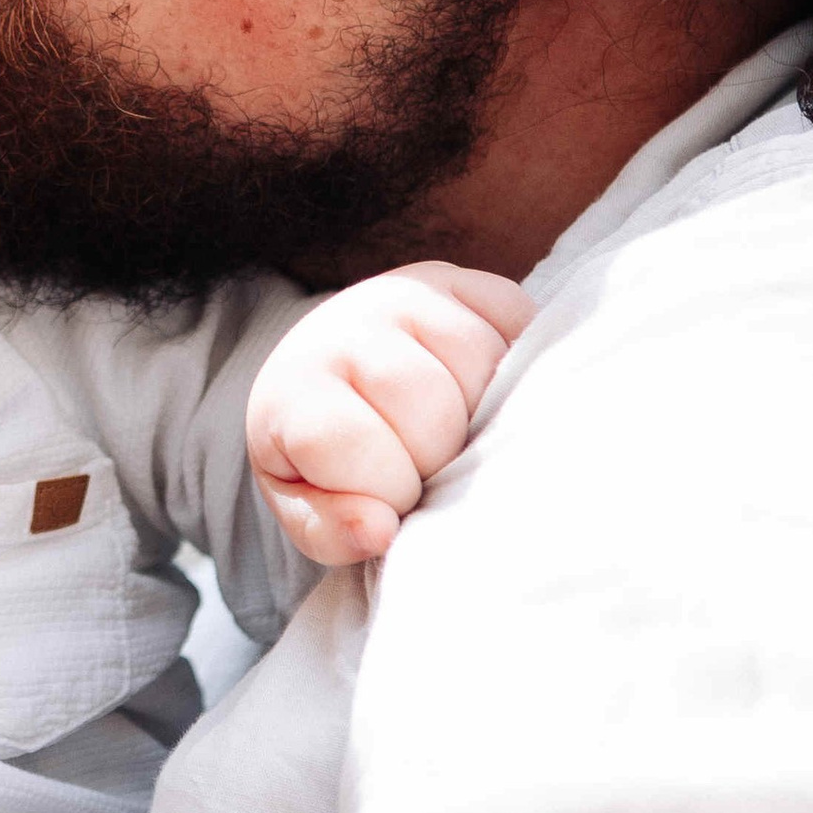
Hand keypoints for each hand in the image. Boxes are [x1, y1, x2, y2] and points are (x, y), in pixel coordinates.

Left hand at [246, 264, 533, 566]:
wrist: (344, 380)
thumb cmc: (330, 461)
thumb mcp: (315, 510)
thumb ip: (334, 530)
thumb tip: (377, 531)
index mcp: (295, 385)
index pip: (352, 440)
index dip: (387, 487)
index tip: (389, 498)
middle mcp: (348, 322)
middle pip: (428, 404)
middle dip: (439, 457)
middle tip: (429, 466)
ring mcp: (410, 293)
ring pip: (481, 361)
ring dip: (483, 415)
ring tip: (458, 433)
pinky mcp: (468, 282)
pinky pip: (517, 324)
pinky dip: (515, 369)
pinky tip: (485, 394)